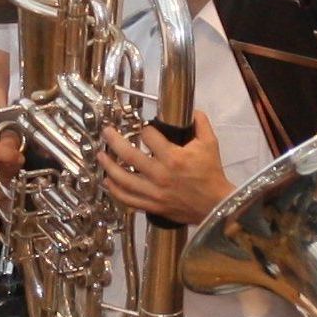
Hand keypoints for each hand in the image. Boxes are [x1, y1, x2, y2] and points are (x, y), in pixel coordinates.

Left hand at [99, 110, 229, 222]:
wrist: (215, 204)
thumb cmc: (211, 174)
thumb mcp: (210, 144)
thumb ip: (200, 124)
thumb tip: (192, 111)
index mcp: (173, 158)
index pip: (149, 136)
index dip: (145, 129)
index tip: (144, 128)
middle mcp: (160, 175)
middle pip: (128, 155)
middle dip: (114, 140)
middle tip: (106, 132)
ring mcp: (153, 192)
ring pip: (123, 179)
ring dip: (108, 166)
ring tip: (101, 156)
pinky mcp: (152, 206)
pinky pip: (128, 199)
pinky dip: (115, 191)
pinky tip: (108, 182)